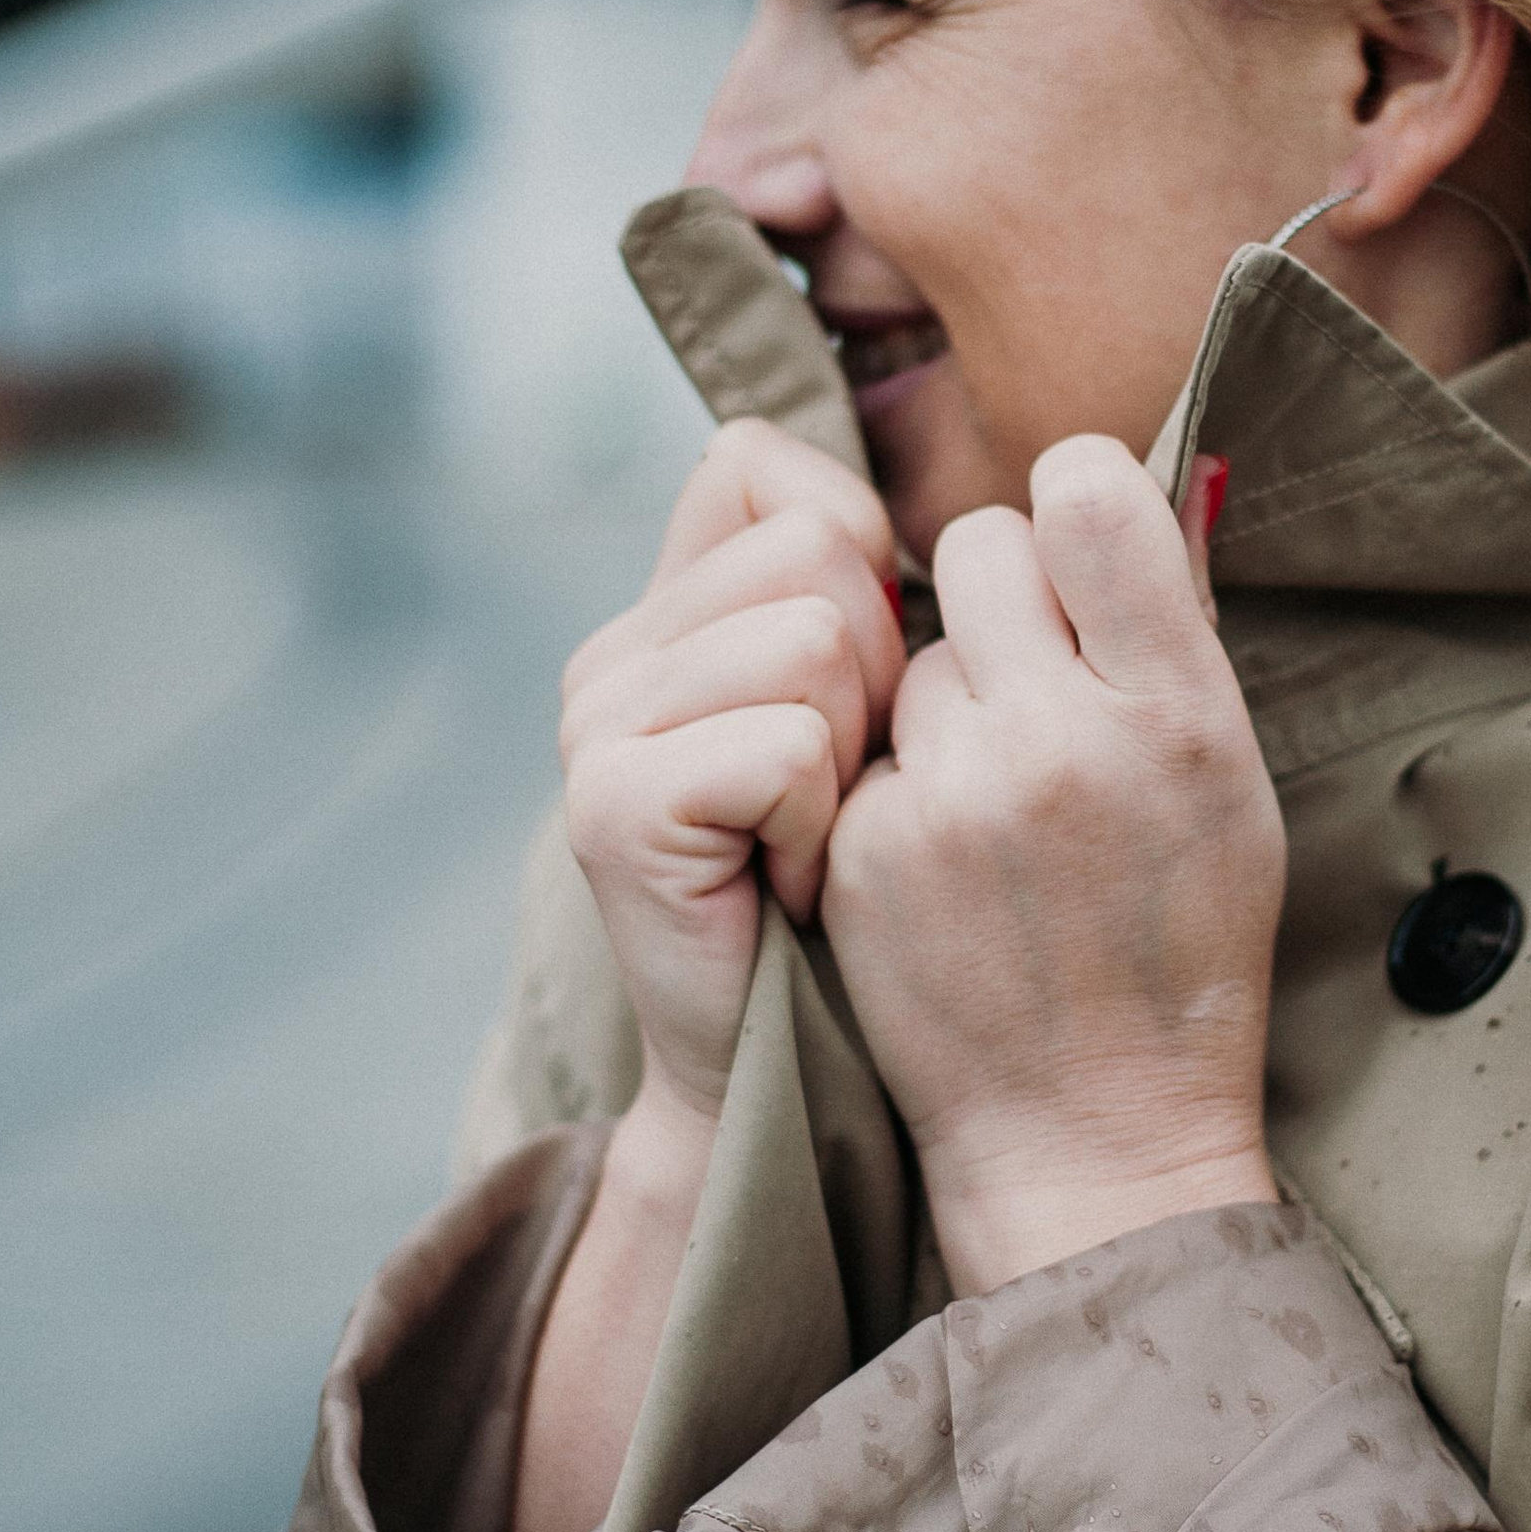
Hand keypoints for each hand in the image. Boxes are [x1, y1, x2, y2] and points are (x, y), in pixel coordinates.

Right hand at [559, 420, 902, 1148]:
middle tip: (840, 784)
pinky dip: (818, 821)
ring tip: (814, 832)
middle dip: (875, 667)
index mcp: (660, 613)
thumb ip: (849, 599)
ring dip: (853, 753)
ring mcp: (596, 725)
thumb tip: (934, 504)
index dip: (854, 556)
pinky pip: (788, 743)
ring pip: (813, 639)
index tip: (855, 683)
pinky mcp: (612, 803)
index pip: (762, 467)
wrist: (776, 1064)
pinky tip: (789, 878)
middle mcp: (611, 654)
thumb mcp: (852, 717)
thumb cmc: (847, 888)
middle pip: (814, 550)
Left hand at [820, 441, 1284, 1292]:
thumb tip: (1155, 488)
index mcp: (1178, 712)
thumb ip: (1178, 637)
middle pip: (982, 545)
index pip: (1085, 492)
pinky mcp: (866, 853)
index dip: (1072, 505)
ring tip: (997, 801)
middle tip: (1031, 675)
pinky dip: (896, 787)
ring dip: (948, 698)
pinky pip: (867, 748)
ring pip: (916, 651)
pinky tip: (942, 864)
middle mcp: (1064, 739)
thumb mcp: (1230, 790)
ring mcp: (954, 797)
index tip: (1076, 556)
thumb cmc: (1181, 956)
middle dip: (1002, 595)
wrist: (1095, 1137)